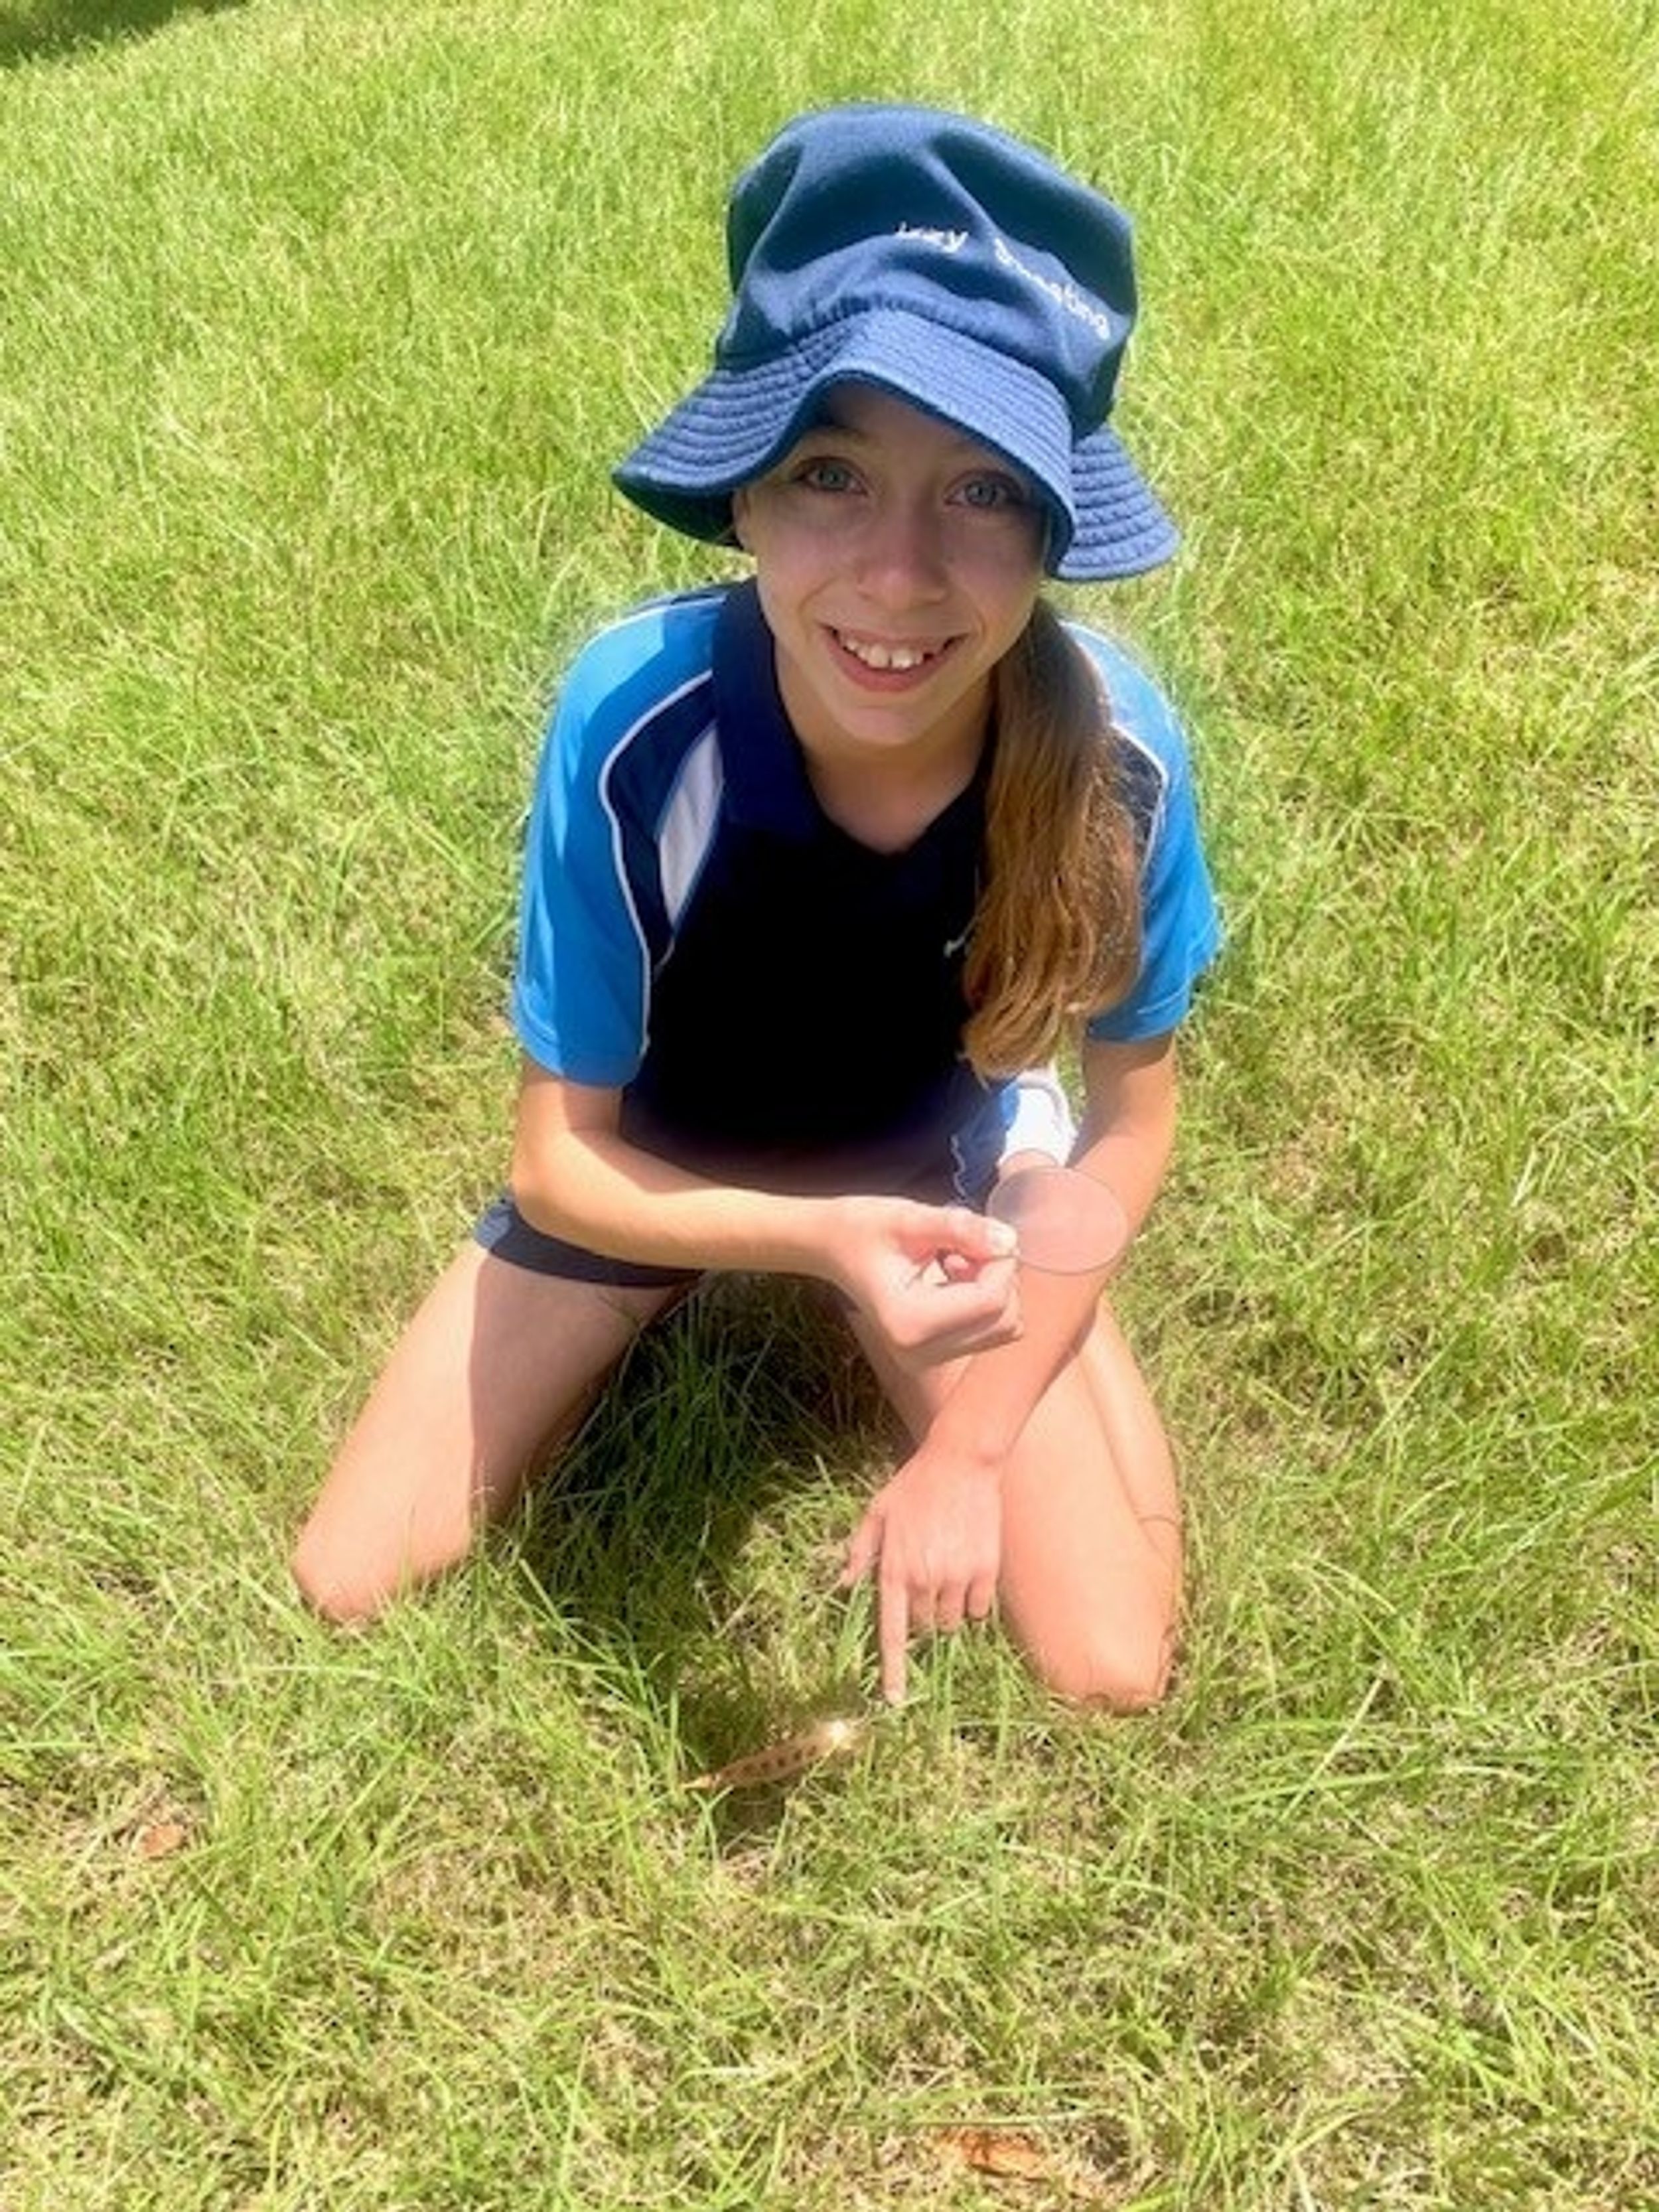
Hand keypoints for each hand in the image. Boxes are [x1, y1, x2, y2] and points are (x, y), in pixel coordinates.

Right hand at [825, 1196, 1021, 1364]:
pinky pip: (989, 1332)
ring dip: (994, 1289)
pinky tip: (954, 1278)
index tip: (981, 1233)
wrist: (832, 1248)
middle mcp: (917, 1353)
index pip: (991, 1300)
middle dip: (1000, 1277)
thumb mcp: (910, 1217)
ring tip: (958, 1262)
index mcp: (908, 1322)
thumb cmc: (864, 1228)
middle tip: (969, 1247)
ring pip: (1003, 1329)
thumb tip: (1010, 1242)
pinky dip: (985, 1302)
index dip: (1001, 1262)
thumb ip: (961, 1228)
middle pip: (1004, 1321)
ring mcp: (925, 1360)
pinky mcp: (933, 1357)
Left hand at [840, 1438, 1004, 1703]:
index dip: (894, 1671)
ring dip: (947, 1610)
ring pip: (951, 1622)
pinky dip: (974, 1603)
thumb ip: (860, 1552)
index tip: (895, 1700)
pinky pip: (979, 1610)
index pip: (892, 1633)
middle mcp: (924, 1580)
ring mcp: (957, 1578)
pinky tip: (968, 1573)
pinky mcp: (986, 1572)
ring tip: (946, 1572)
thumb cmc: (913, 1487)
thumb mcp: (876, 1514)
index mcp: (894, 1570)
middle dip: (922, 1616)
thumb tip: (844, 1585)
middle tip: (924, 1581)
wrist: (961, 1463)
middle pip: (924, 1628)